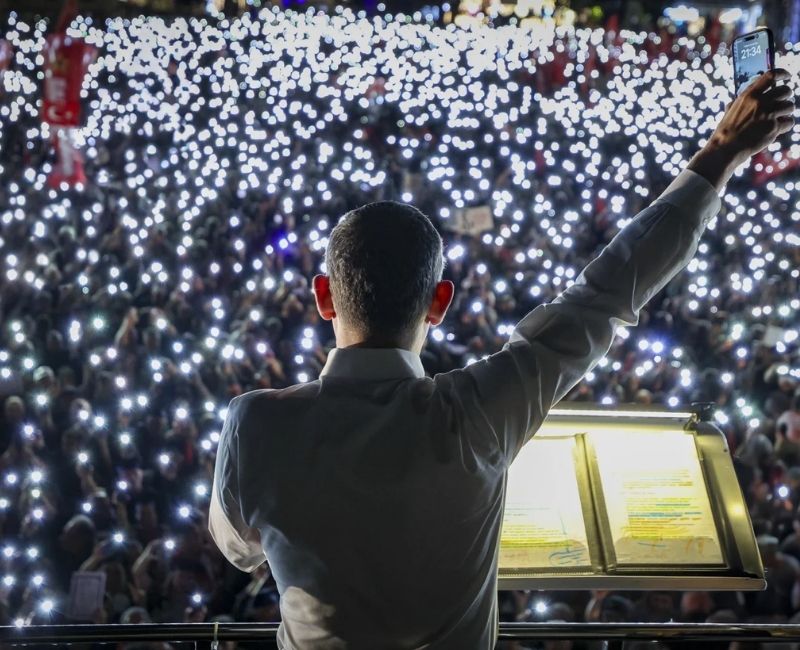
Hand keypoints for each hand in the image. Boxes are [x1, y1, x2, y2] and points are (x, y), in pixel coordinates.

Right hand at [689, 69, 794, 188]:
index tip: (787, 76)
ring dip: (786, 112)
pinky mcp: (774, 127)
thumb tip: (750, 89)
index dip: (782, 73)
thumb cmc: (726, 131)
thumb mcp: (731, 110)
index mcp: (749, 95)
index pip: (771, 75)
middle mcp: (760, 102)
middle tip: (781, 104)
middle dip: (786, 97)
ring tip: (777, 119)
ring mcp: (768, 114)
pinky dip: (785, 126)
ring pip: (790, 106)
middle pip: (786, 90)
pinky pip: (789, 122)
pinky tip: (776, 129)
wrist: (725, 148)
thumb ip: (743, 99)